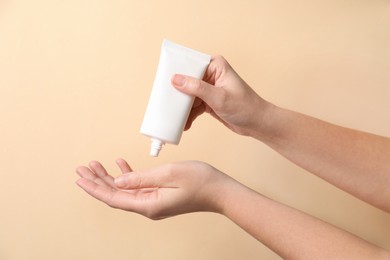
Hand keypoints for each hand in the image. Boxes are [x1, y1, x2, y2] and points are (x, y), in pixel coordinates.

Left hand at [76, 159, 232, 219]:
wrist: (219, 191)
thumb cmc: (199, 181)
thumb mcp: (168, 174)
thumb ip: (141, 178)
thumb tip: (118, 181)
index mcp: (148, 205)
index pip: (113, 198)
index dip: (95, 188)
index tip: (80, 178)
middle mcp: (148, 206)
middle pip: (115, 195)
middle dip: (97, 181)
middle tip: (82, 168)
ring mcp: (154, 201)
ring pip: (124, 190)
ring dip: (109, 178)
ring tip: (95, 165)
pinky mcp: (159, 196)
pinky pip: (137, 187)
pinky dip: (128, 176)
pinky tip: (121, 165)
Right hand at [171, 55, 271, 136]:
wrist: (257, 123)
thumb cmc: (245, 107)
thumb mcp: (219, 97)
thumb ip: (197, 88)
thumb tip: (176, 79)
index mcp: (215, 66)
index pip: (190, 65)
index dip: (176, 73)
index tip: (164, 84)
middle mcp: (210, 75)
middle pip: (186, 81)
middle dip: (176, 94)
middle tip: (165, 104)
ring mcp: (208, 88)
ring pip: (188, 96)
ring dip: (181, 108)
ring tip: (174, 119)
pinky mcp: (208, 101)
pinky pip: (193, 106)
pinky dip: (188, 115)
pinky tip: (184, 124)